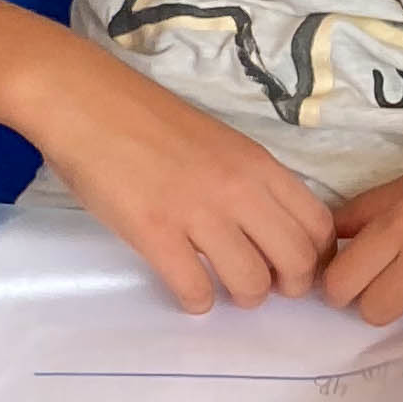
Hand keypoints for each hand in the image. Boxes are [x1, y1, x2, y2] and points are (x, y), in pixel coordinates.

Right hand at [14, 41, 335, 314]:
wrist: (84, 100)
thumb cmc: (147, 120)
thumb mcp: (219, 143)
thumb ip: (249, 181)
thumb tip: (271, 228)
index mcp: (258, 163)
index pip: (318, 225)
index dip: (315, 258)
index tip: (295, 267)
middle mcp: (238, 188)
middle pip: (296, 260)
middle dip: (287, 287)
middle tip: (265, 287)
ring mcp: (197, 211)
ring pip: (251, 283)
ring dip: (243, 297)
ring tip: (224, 289)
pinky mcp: (154, 231)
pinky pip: (195, 289)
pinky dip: (197, 301)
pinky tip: (189, 291)